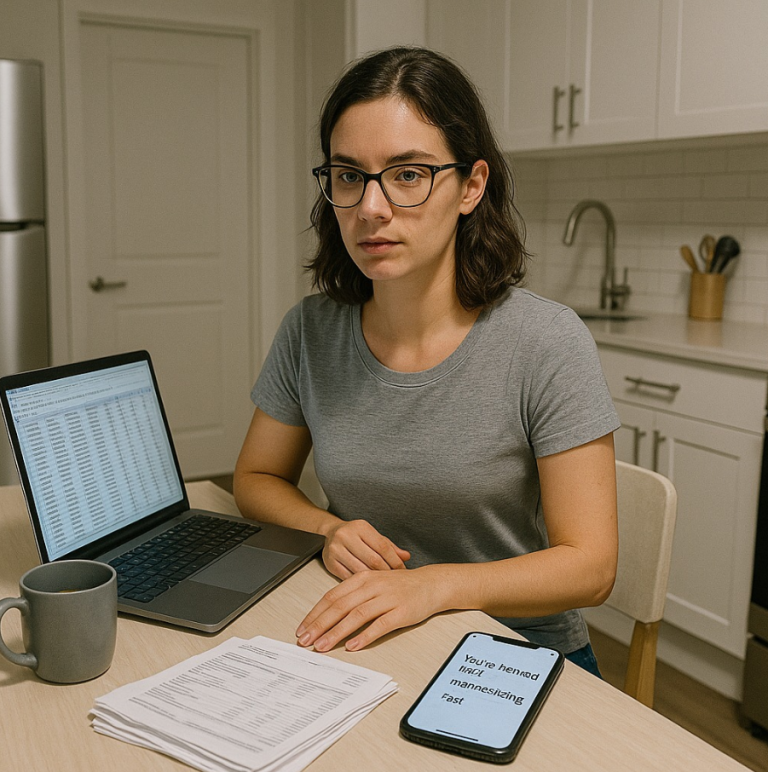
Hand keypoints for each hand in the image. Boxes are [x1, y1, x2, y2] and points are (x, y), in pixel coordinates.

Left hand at [296, 565, 447, 652]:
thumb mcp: (372, 583)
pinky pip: (380, 625)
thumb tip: (326, 615)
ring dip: (336, 633)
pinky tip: (353, 646)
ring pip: (356, 616)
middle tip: (305, 640)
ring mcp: (387, 598)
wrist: (430, 584)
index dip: (315, 613)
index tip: (302, 628)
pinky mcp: (401, 611)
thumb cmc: (399, 586)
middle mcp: (372, 586)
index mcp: (362, 578)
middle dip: (319, 625)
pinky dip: (365, 636)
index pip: (332, 596)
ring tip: (322, 646)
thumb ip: (352, 596)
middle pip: (340, 606)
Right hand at [322, 519, 410, 578]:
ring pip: (361, 570)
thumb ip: (390, 547)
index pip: (383, 546)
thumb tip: (406, 557)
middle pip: (373, 559)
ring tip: (383, 585)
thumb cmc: (356, 536)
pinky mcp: (329, 562)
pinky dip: (360, 583)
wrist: (331, 533)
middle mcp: (346, 536)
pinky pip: (349, 578)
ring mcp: (336, 549)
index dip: (395, 560)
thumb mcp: (373, 536)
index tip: (402, 570)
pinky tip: (368, 586)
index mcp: (360, 527)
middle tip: (394, 580)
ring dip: (374, 580)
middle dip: (386, 571)